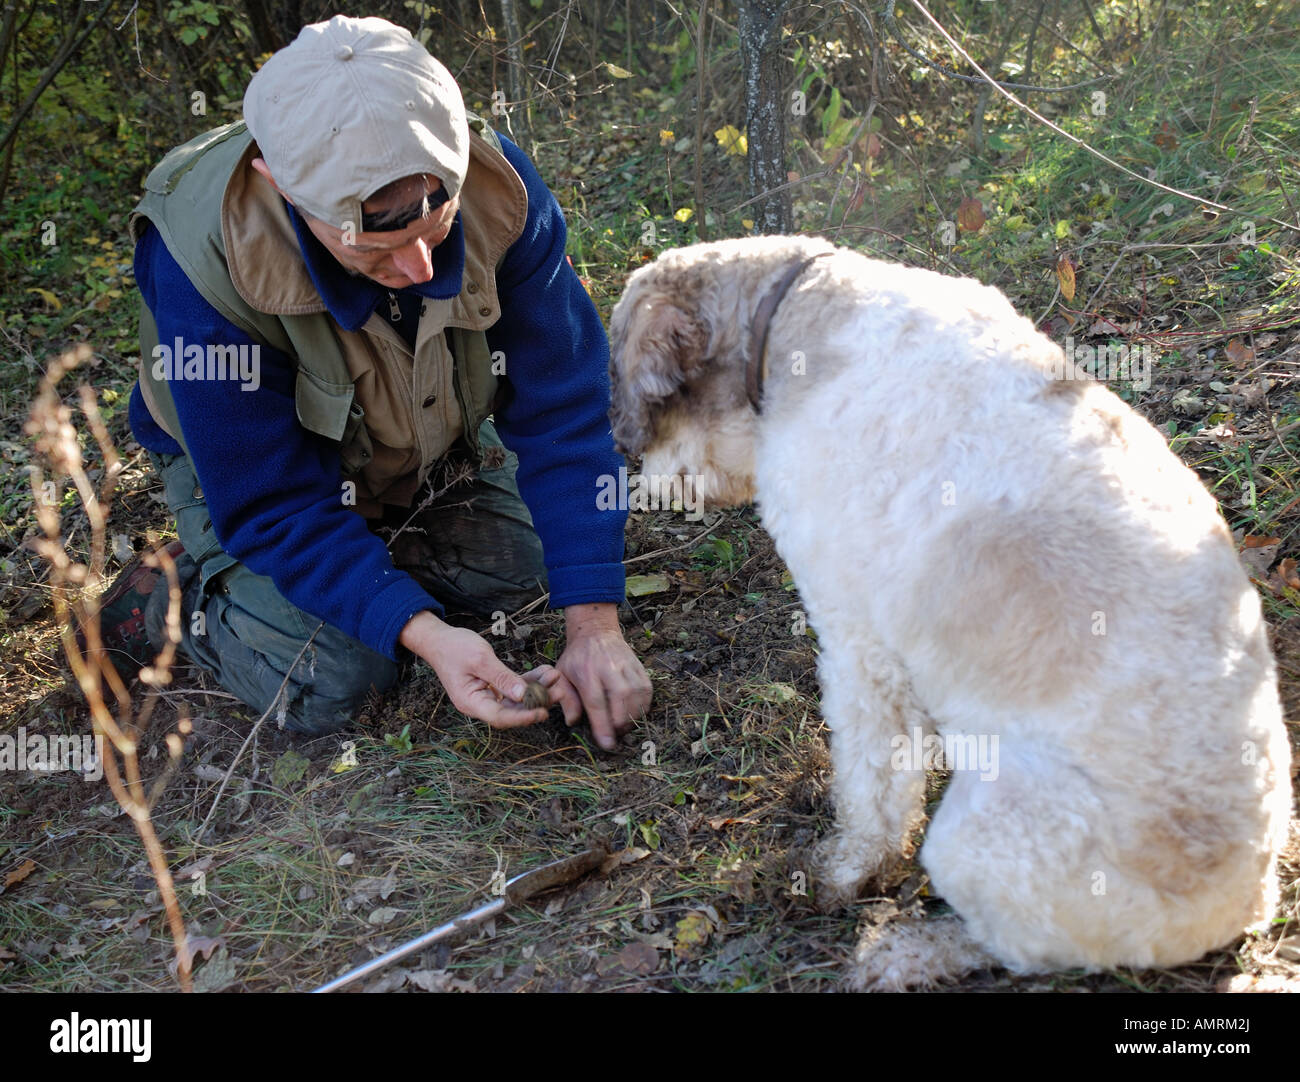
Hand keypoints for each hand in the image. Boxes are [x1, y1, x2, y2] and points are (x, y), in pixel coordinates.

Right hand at [399, 611, 548, 728]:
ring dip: (536, 688)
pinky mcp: (492, 686)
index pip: (500, 717)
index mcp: (471, 702)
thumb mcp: (480, 659)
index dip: (523, 718)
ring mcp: (486, 695)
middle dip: (536, 701)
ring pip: (516, 698)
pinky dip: (528, 680)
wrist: (439, 639)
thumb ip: (501, 677)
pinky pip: (513, 686)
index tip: (543, 712)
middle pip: (512, 710)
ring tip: (554, 676)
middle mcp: (479, 703)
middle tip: (559, 691)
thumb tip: (523, 694)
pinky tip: (544, 671)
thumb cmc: (454, 647)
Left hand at [555, 603, 651, 750]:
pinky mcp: (638, 665)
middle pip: (621, 698)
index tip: (607, 744)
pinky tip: (636, 713)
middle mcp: (609, 667)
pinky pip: (647, 688)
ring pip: (637, 693)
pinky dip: (644, 704)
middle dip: (621, 721)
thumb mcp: (562, 674)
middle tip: (616, 734)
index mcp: (587, 672)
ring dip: (634, 715)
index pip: (596, 702)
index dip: (603, 725)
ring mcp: (626, 665)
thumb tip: (572, 721)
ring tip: (625, 726)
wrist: (596, 632)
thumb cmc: (576, 658)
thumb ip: (566, 698)